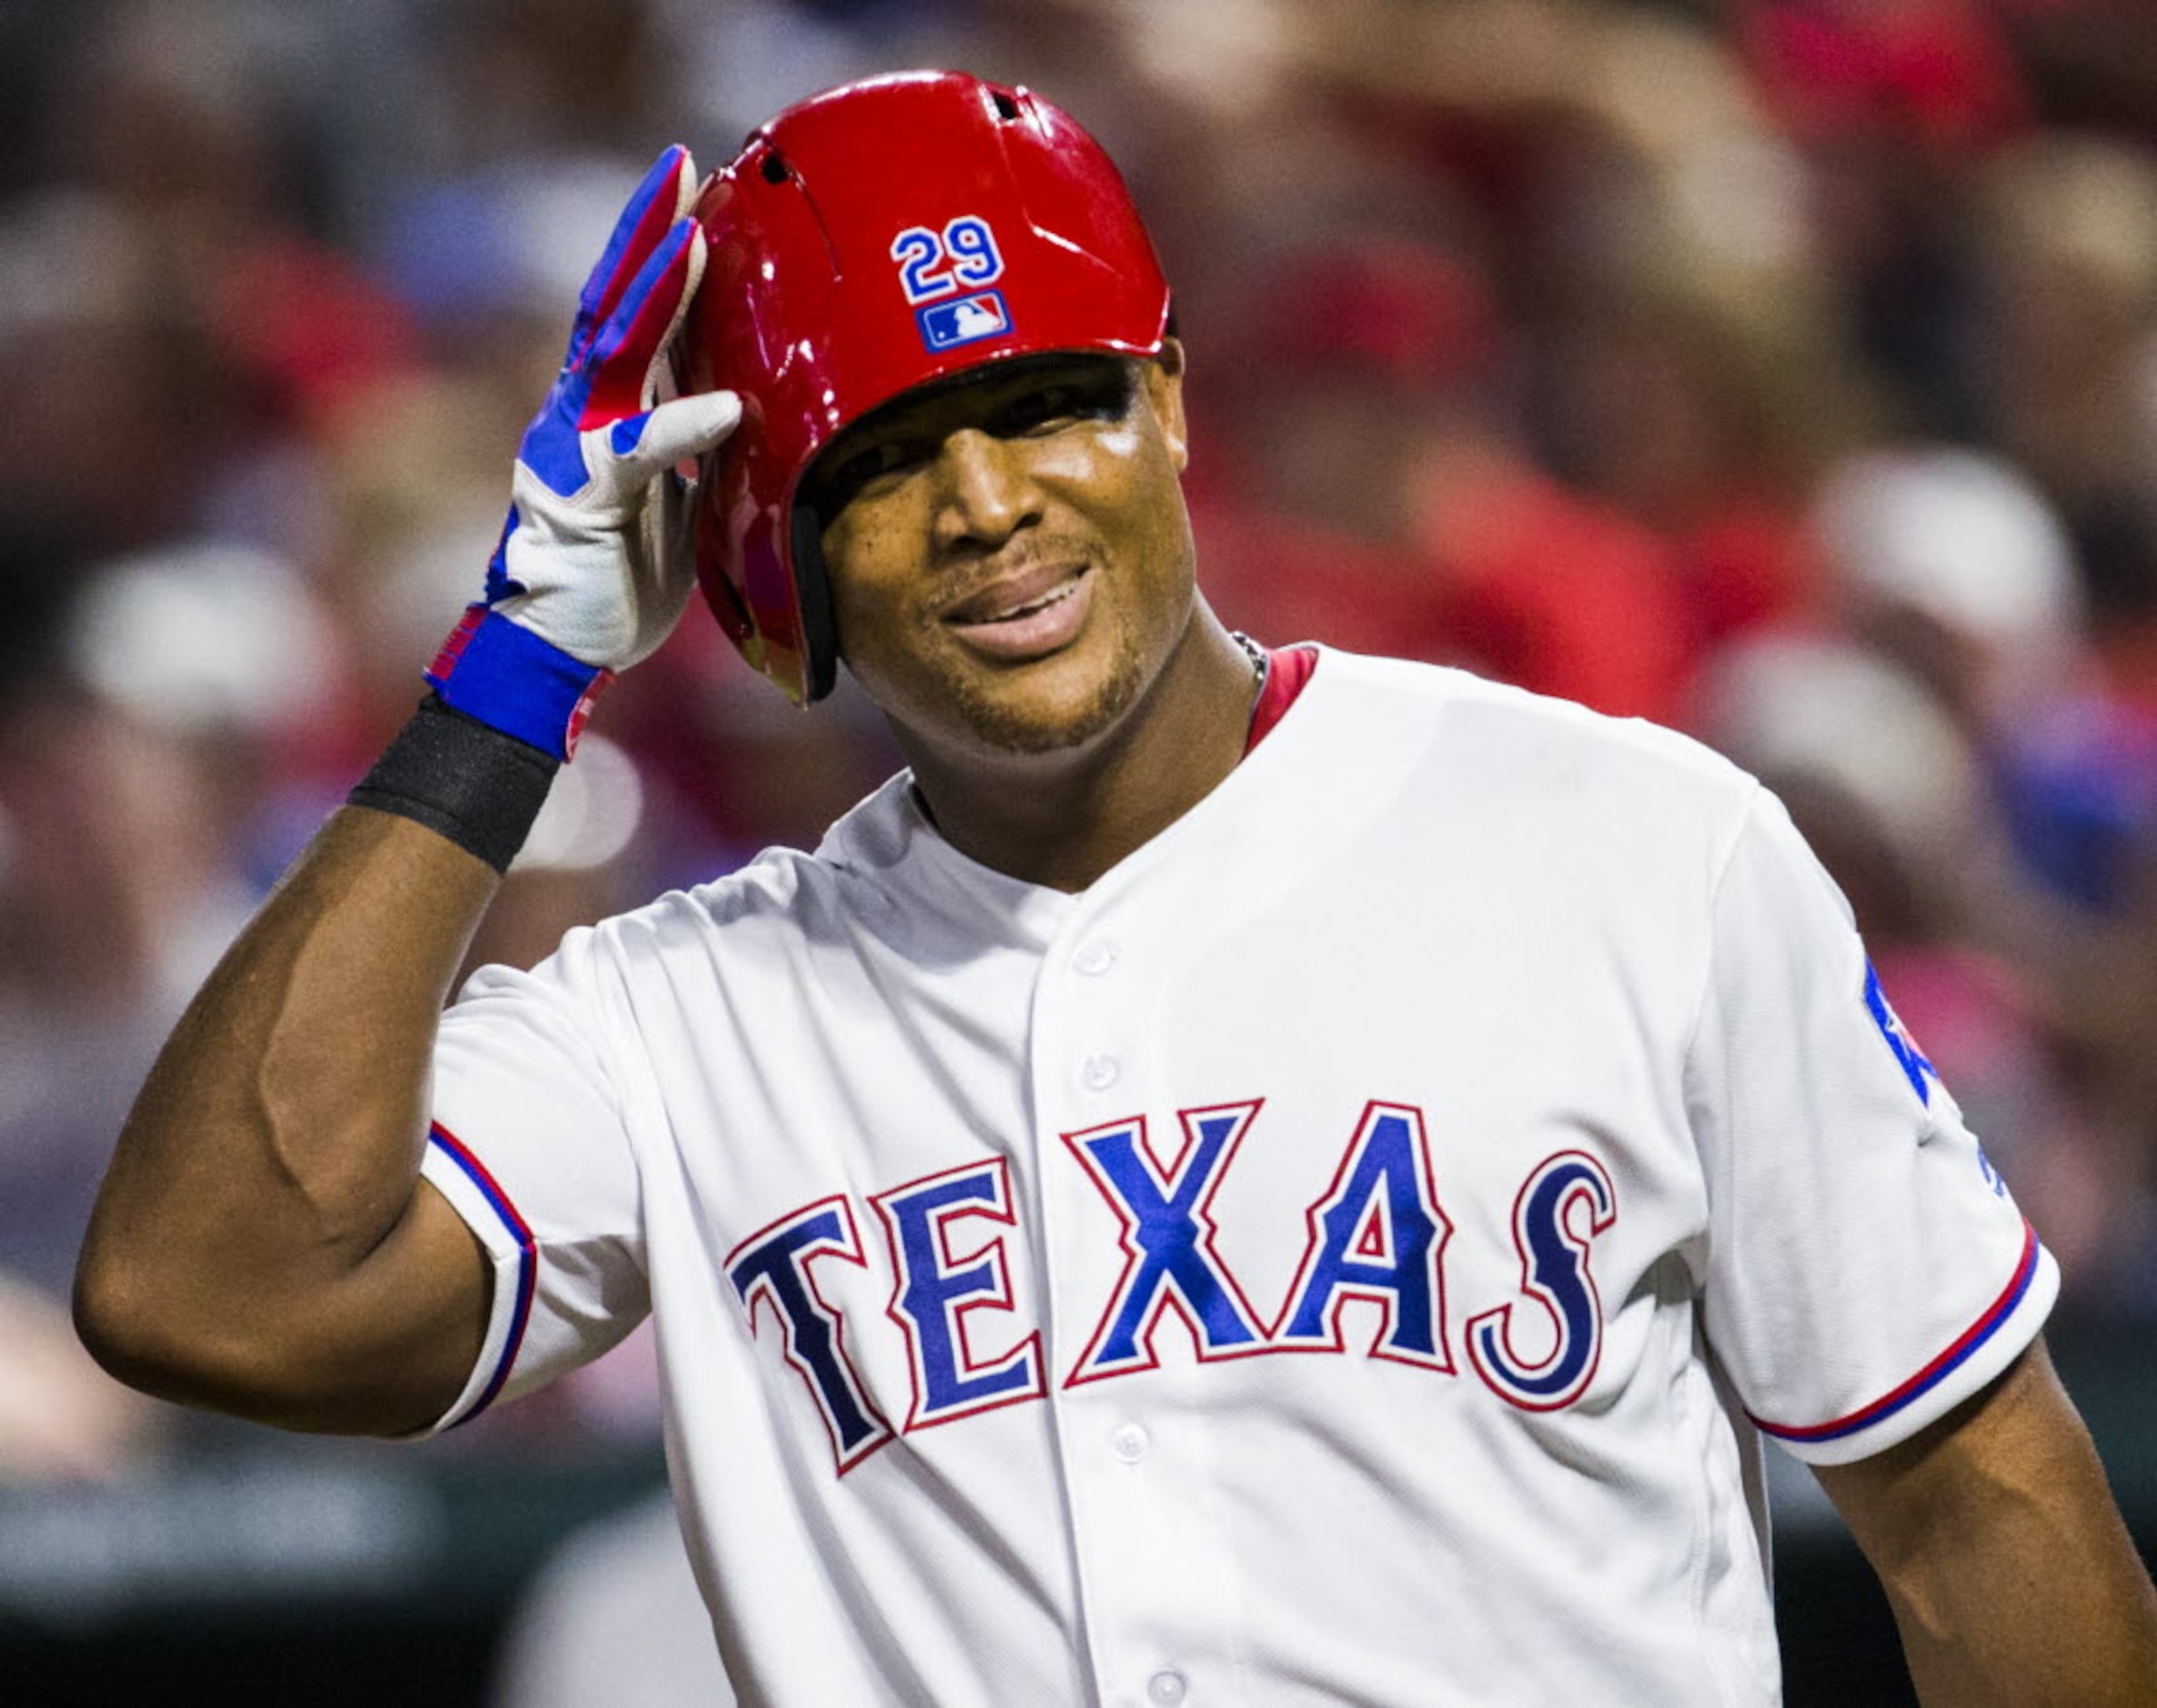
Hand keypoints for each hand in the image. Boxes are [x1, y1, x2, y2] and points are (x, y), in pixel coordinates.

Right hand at [428, 145, 741, 757]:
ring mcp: (574, 445)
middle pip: (611, 299)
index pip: (629, 308)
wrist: (557, 650)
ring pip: (613, 350)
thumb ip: (690, 447)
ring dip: (654, 289)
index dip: (655, 245)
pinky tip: (727, 406)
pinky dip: (681, 425)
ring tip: (692, 235)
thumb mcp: (671, 499)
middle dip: (645, 229)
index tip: (690, 187)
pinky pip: (637, 451)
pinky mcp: (586, 496)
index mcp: (600, 408)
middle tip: (679, 165)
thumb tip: (737, 405)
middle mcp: (578, 410)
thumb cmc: (616, 577)